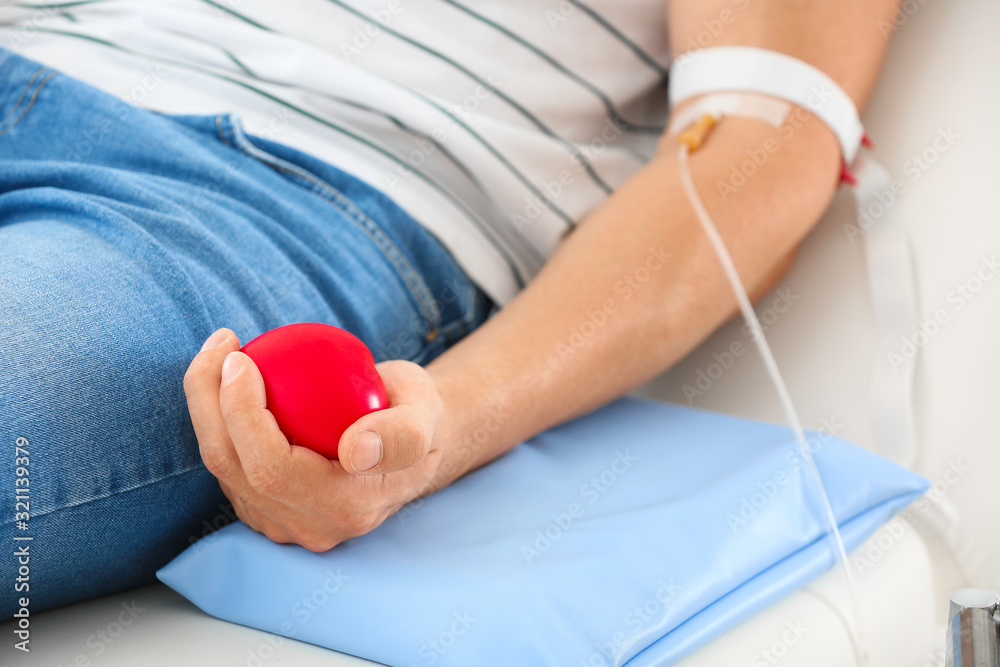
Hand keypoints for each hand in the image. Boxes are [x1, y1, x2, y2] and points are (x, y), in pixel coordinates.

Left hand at [183, 328, 444, 551]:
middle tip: (221, 343)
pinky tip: (226, 378)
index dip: (242, 414)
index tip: (239, 358)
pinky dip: (218, 419)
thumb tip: (355, 451)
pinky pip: (229, 463)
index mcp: (346, 509)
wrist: (410, 442)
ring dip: (207, 405)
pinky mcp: (267, 508)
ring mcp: (284, 522)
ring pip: (222, 466)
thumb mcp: (425, 413)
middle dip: (209, 400)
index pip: (272, 467)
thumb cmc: (415, 415)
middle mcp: (308, 527)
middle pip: (233, 466)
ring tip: (220, 352)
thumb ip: (402, 434)